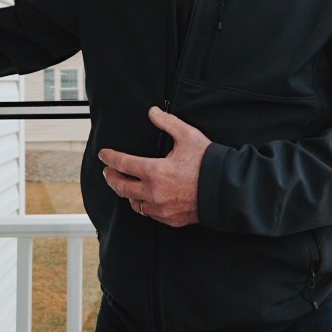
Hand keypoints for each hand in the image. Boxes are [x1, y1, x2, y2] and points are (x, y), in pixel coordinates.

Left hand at [97, 106, 210, 227]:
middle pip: (121, 187)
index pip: (122, 163)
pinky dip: (143, 204)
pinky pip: (149, 213)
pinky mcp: (170, 219)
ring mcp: (161, 209)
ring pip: (134, 203)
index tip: (103, 155)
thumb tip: (153, 112)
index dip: (109, 157)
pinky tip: (144, 198)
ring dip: (127, 193)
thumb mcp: (188, 136)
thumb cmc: (208, 163)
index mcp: (155, 171)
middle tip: (108, 171)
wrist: (227, 189)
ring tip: (126, 185)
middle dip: (111, 178)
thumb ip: (167, 122)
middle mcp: (154, 192)